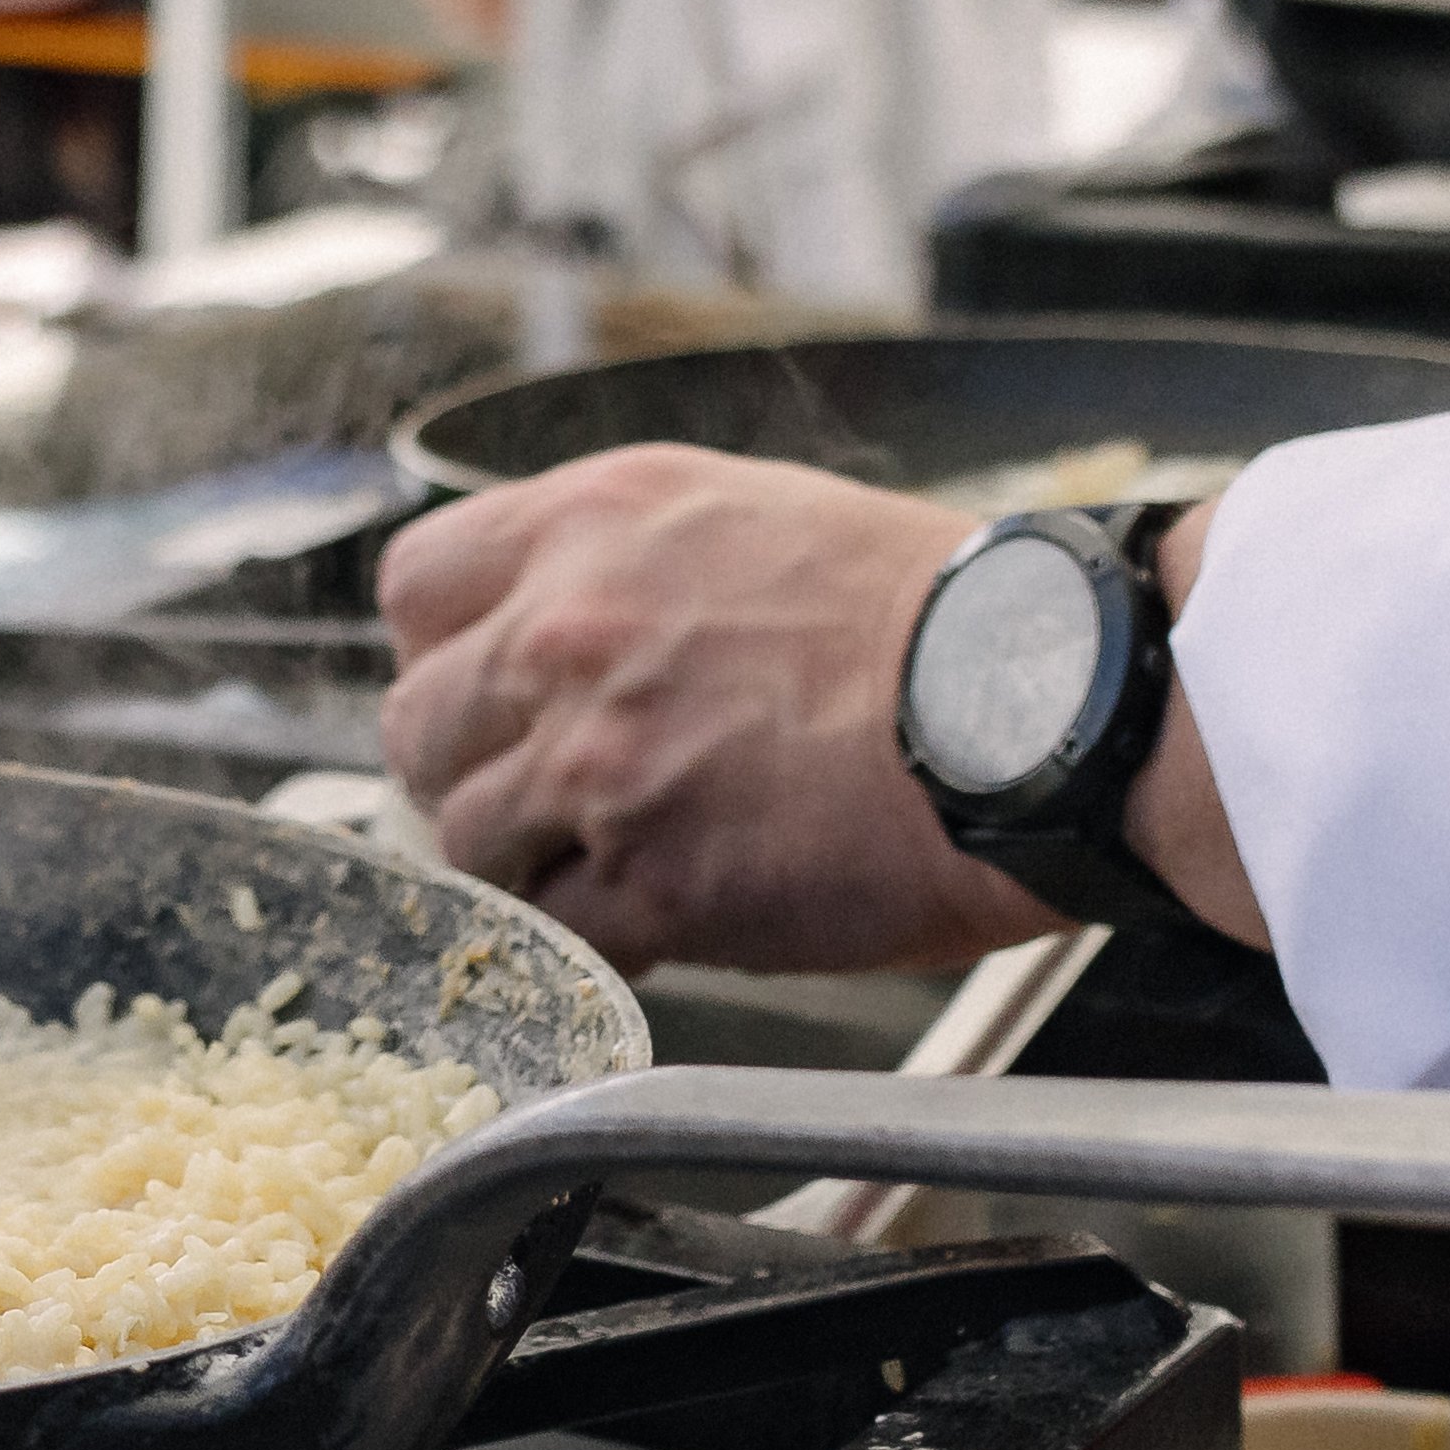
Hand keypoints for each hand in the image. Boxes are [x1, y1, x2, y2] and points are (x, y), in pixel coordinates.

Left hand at [375, 451, 1057, 976]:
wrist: (1035, 703)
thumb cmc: (930, 612)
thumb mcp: (748, 516)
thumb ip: (623, 563)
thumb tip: (548, 623)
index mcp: (590, 525)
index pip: (414, 588)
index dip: (445, 650)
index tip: (488, 688)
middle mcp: (567, 632)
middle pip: (418, 727)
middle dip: (471, 767)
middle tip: (549, 789)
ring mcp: (598, 762)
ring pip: (467, 842)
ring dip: (531, 860)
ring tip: (626, 852)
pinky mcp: (650, 881)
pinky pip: (549, 930)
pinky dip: (594, 933)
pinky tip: (666, 907)